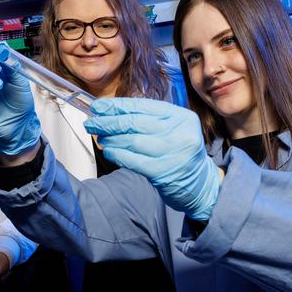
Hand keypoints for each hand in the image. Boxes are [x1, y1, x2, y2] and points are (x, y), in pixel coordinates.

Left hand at [84, 98, 220, 219]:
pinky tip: (108, 151)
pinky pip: (133, 160)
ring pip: (132, 140)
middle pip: (135, 122)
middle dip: (109, 121)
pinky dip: (117, 154)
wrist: (200, 185)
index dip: (117, 106)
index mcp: (181, 117)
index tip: (99, 106)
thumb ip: (149, 120)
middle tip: (91, 122)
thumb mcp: (173, 130)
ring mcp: (173, 152)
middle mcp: (179, 132)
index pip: (143, 106)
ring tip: (99, 137)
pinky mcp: (163, 172)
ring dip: (111, 138)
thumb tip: (112, 113)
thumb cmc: (180, 154)